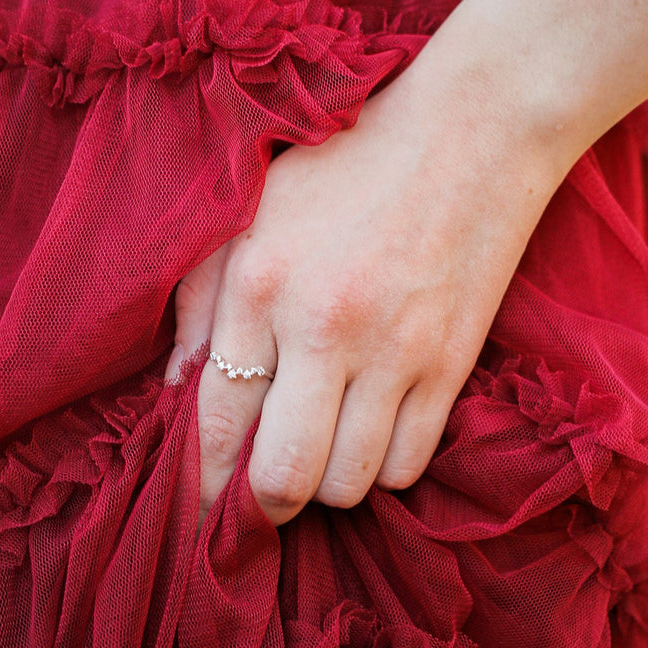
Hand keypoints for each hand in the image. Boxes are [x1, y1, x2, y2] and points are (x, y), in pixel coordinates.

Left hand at [165, 19, 566, 531]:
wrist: (472, 132)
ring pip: (349, 484)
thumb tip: (175, 386)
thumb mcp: (256, 207)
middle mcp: (321, 327)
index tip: (205, 515)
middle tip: (266, 492)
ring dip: (329, 481)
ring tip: (326, 446)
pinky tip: (375, 431)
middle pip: (282, 479)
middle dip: (264, 505)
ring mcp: (394, 351)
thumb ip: (203, 295)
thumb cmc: (351, 163)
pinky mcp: (451, 364)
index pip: (215, 422)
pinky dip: (385, 466)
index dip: (203, 486)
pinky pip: (410, 465)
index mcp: (258, 283)